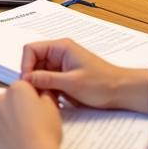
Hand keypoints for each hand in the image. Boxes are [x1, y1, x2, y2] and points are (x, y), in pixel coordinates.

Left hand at [0, 81, 64, 148]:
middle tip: (29, 122)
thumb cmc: (44, 132)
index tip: (36, 106)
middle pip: (7, 100)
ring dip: (6, 121)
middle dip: (16, 107)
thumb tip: (42, 93)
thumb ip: (45, 95)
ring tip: (21, 134)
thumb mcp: (52, 107)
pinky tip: (12, 142)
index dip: (30, 97)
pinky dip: (0, 135)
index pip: (22, 87)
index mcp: (16, 89)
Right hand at [21, 39, 147, 113]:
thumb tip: (26, 78)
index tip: (27, 81)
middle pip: (33, 62)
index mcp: (61, 47)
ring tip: (47, 98)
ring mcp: (61, 65)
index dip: (26, 65)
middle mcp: (59, 54)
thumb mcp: (72, 83)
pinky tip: (54, 101)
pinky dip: (48, 91)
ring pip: (39, 74)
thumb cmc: (103, 83)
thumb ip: (47, 79)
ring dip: (40, 86)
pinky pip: (48, 82)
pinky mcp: (64, 76)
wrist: (121, 92)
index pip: (31, 50)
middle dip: (32, 78)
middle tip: (36, 93)